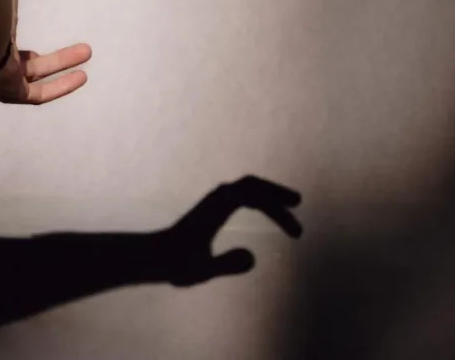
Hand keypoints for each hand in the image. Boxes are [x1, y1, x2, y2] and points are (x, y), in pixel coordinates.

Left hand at [0, 0, 91, 104]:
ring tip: (86, 66)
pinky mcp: (4, 86)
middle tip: (84, 50)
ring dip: (60, 73)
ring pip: (32, 80)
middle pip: (23, 66)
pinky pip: (34, 95)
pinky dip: (58, 88)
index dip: (21, 53)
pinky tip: (81, 76)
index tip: (39, 51)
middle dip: (54, 62)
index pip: (2, 50)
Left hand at [161, 175, 302, 286]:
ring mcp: (214, 200)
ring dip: (269, 193)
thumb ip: (226, 264)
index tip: (295, 233)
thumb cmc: (177, 265)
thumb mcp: (203, 270)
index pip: (255, 197)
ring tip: (291, 205)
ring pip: (247, 186)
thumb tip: (252, 258)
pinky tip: (266, 209)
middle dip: (277, 192)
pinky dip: (259, 197)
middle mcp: (217, 197)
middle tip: (298, 202)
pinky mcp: (213, 206)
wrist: (156, 257)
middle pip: (253, 184)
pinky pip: (241, 193)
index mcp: (217, 207)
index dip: (277, 211)